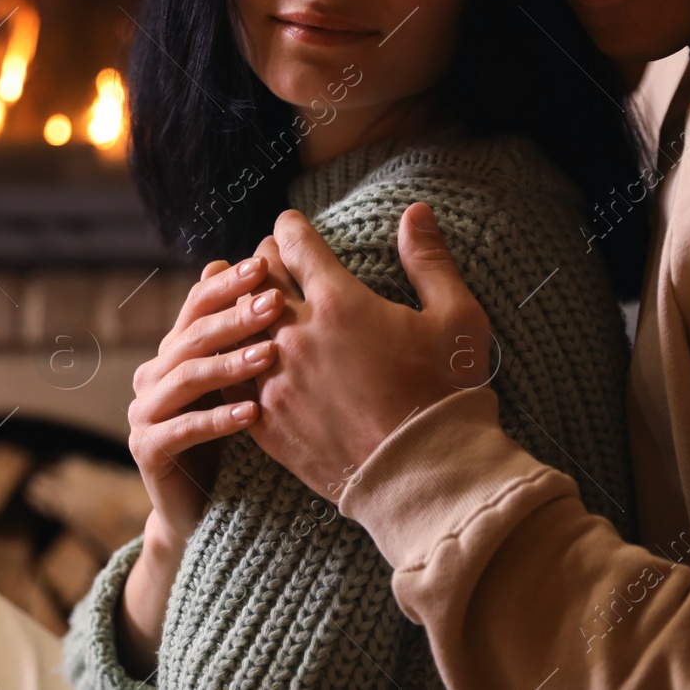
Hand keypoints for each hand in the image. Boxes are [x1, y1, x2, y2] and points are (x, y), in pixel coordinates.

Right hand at [117, 256, 283, 675]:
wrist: (201, 509)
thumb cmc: (231, 436)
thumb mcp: (240, 379)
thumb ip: (240, 332)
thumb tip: (247, 262)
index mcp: (174, 350)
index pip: (196, 304)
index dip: (227, 284)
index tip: (265, 265)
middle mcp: (152, 375)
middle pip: (192, 335)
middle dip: (235, 317)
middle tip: (274, 303)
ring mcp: (144, 413)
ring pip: (186, 377)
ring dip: (229, 364)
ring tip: (269, 355)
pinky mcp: (147, 450)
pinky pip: (183, 429)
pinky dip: (218, 419)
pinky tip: (253, 414)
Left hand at [250, 202, 489, 499]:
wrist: (423, 478)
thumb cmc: (446, 394)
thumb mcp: (456, 319)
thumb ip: (430, 260)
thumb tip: (416, 211)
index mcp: (340, 303)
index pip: (295, 244)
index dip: (290, 228)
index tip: (289, 225)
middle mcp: (297, 336)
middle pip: (258, 279)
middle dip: (263, 262)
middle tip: (270, 259)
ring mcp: (276, 381)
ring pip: (237, 327)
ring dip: (243, 310)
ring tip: (251, 305)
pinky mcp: (266, 422)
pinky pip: (232, 378)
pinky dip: (235, 360)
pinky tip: (243, 358)